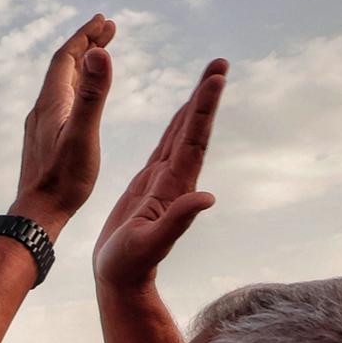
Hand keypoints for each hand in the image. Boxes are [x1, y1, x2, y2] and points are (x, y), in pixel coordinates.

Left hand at [9, 14, 115, 234]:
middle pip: (63, 67)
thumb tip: (98, 53)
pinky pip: (62, 100)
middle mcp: (43, 110)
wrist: (37, 214)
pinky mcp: (45, 139)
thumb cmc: (64, 181)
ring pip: (63, 83)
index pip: (66, 58)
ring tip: (100, 52)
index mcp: (52, 104)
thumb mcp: (84, 135)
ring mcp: (42, 124)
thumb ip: (94, 95)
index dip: (84, 36)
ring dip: (82, 64)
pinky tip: (84, 94)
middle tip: (108, 28)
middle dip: (85, 44)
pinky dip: (77, 86)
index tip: (104, 21)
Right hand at [93, 59, 227, 289]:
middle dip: (206, 95)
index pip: (193, 140)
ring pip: (181, 134)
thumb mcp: (151, 244)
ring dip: (195, 105)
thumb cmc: (130, 265)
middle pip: (193, 129)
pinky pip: (164, 147)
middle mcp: (175, 179)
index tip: (216, 78)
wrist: (121, 280)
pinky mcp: (149, 186)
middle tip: (220, 62)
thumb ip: (177, 221)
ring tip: (209, 77)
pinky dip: (174, 126)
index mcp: (175, 187)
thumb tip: (207, 199)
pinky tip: (181, 115)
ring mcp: (163, 181)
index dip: (204, 109)